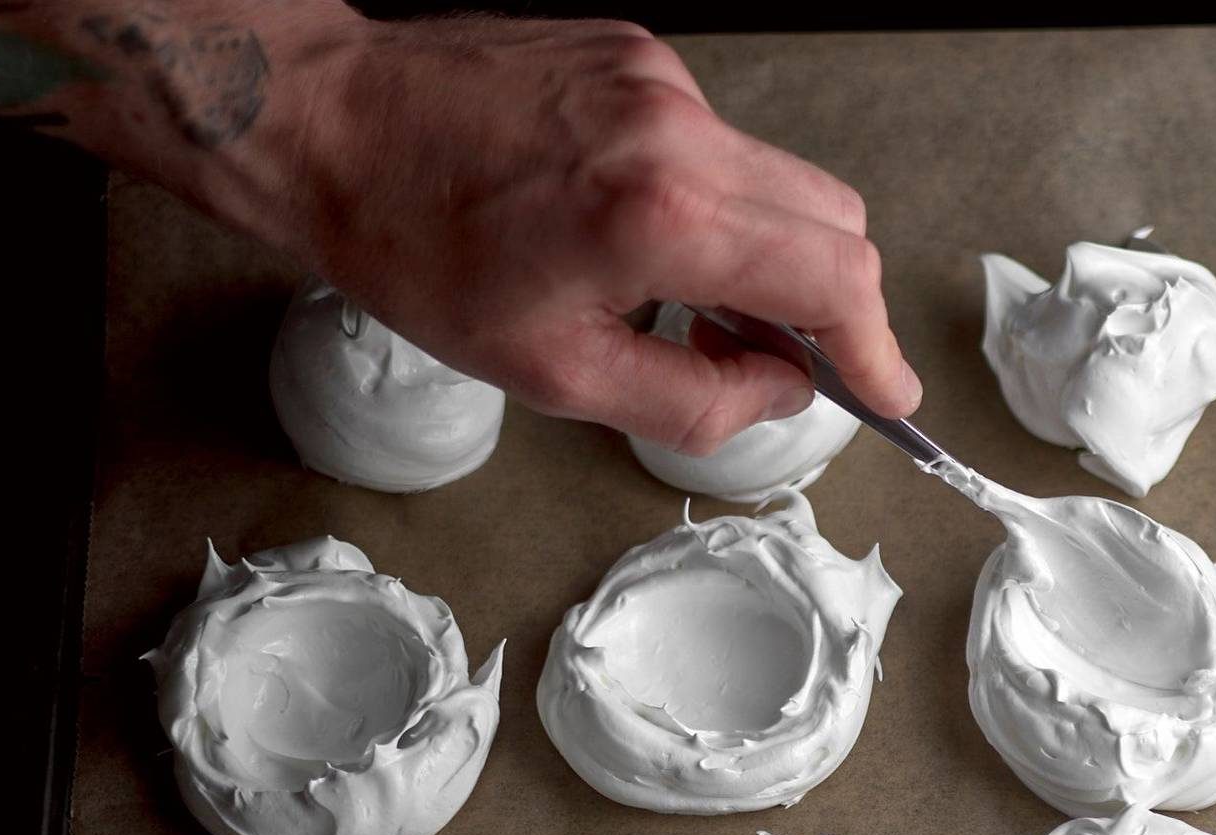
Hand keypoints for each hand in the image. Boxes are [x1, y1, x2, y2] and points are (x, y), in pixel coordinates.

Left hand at [284, 15, 920, 453]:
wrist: (329, 124)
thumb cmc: (413, 245)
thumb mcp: (551, 373)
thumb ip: (690, 400)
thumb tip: (779, 392)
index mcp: (659, 212)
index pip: (831, 276)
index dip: (873, 347)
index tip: (886, 390)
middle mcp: (676, 127)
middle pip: (833, 219)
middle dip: (832, 301)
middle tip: (788, 359)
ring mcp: (661, 78)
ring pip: (783, 178)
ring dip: (770, 250)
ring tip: (695, 303)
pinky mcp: (638, 54)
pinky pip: (720, 141)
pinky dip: (714, 199)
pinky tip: (638, 232)